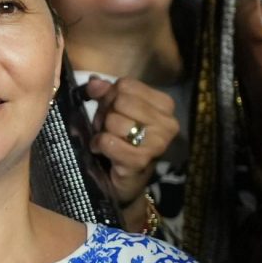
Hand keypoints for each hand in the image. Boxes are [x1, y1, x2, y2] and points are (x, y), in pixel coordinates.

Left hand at [84, 75, 176, 209]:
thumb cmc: (120, 140)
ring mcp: (158, 143)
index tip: (111, 111)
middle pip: (121, 101)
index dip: (110, 96)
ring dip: (102, 131)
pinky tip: (103, 151)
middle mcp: (167, 123)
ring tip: (108, 140)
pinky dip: (99, 145)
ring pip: (114, 121)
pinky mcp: (141, 161)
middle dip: (106, 114)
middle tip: (107, 128)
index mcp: (165, 105)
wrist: (123, 180)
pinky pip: (109, 141)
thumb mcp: (113, 110)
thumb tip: (94, 82)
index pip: (126, 85)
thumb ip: (105, 92)